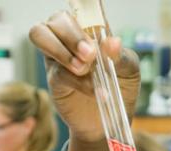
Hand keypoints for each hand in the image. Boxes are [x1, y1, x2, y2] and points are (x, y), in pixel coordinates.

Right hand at [28, 11, 139, 150]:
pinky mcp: (53, 77)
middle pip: (57, 19)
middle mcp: (71, 36)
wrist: (111, 120)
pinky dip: (77, 81)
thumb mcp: (130, 71)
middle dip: (72, 35)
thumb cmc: (121, 88)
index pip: (82, 7)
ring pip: (40, 34)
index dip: (81, 3)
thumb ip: (122, 56)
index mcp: (91, 28)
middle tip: (90, 55)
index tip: (88, 14)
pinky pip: (57, 71)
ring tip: (83, 68)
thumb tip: (112, 42)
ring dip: (61, 50)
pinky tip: (93, 90)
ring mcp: (58, 55)